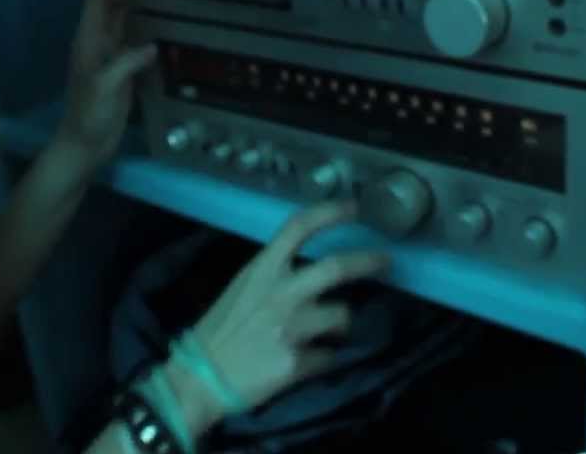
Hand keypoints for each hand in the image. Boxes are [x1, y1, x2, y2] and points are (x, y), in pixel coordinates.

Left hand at [56, 0, 156, 170]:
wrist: (85, 144)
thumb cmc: (89, 114)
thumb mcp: (106, 86)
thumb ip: (126, 63)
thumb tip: (152, 45)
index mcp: (88, 43)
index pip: (96, 3)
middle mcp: (97, 46)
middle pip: (108, 8)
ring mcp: (109, 60)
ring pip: (120, 23)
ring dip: (132, 5)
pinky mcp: (121, 74)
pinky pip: (132, 44)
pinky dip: (143, 30)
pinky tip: (159, 25)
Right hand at [188, 200, 390, 423]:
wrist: (201, 378)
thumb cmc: (220, 330)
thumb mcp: (243, 288)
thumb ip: (274, 276)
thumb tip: (309, 272)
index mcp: (263, 270)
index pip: (298, 228)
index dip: (330, 213)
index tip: (353, 207)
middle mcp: (281, 293)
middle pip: (337, 267)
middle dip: (368, 261)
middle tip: (385, 261)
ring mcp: (291, 327)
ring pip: (342, 317)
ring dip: (339, 326)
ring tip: (323, 334)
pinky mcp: (298, 361)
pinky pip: (328, 356)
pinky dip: (322, 358)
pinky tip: (303, 362)